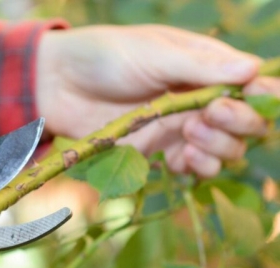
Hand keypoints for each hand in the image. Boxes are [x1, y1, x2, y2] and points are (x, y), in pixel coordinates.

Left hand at [37, 24, 279, 177]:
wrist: (56, 84)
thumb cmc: (104, 56)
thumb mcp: (154, 53)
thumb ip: (199, 66)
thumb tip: (254, 68)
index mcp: (205, 65)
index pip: (254, 84)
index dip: (261, 96)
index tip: (250, 98)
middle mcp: (199, 97)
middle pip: (246, 122)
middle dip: (240, 122)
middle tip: (211, 114)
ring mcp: (179, 126)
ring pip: (224, 149)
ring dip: (219, 147)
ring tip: (188, 133)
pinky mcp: (157, 150)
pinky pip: (192, 166)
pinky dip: (196, 167)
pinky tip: (181, 159)